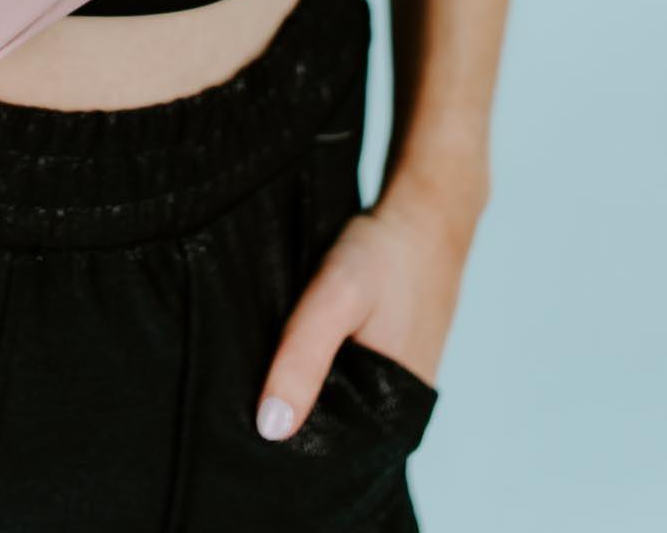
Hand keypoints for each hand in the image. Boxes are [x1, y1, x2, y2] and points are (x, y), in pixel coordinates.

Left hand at [254, 177, 479, 441]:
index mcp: (392, 415)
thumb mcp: (337, 296)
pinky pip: (343, 380)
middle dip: (288, 415)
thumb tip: (271, 427)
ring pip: (334, 405)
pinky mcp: (386, 365)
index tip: (240, 427)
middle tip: (240, 394)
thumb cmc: (385, 254)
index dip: (283, 444)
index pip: (326, 454)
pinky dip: (317, 368)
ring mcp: (393, 388)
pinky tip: (292, 350)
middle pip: (329, 431)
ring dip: (302, 390)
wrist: (426, 214)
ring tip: (260, 372)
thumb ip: (305, 356)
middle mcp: (397, 412)